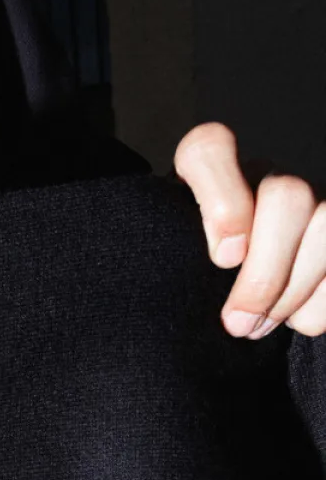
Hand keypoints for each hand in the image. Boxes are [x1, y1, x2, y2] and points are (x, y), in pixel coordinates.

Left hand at [176, 122, 325, 338]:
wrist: (227, 287)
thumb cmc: (191, 272)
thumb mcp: (171, 257)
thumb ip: (169, 255)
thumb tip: (189, 280)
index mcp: (214, 169)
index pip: (210, 149)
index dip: (223, 201)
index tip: (222, 259)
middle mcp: (268, 174)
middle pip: (289, 196)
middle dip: (264, 274)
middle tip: (236, 323)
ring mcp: (315, 197)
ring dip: (293, 292)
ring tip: (258, 329)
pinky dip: (321, 303)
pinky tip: (295, 321)